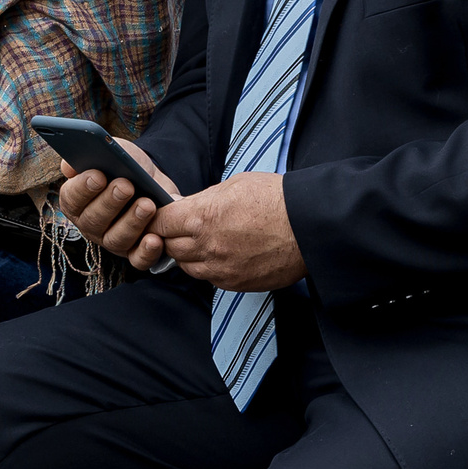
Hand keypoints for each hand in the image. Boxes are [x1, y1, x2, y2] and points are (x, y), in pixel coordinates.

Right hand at [55, 137, 179, 268]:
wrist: (153, 181)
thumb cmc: (126, 167)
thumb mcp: (110, 152)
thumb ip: (90, 153)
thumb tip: (69, 165)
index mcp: (76, 201)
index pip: (71, 199)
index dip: (83, 188)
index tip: (98, 175)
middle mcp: (90, 225)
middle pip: (93, 221)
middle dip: (110, 202)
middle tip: (125, 185)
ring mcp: (112, 241)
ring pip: (116, 239)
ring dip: (132, 222)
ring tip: (147, 204)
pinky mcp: (135, 252)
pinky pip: (138, 259)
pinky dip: (146, 252)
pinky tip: (155, 239)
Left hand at [153, 172, 305, 291]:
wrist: (310, 227)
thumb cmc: (276, 200)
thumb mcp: (234, 185)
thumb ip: (203, 199)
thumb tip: (184, 206)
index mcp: (202, 216)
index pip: (160, 222)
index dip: (157, 219)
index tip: (159, 217)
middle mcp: (206, 245)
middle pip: (169, 246)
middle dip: (171, 236)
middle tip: (181, 228)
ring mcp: (220, 268)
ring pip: (186, 265)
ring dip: (188, 254)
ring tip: (204, 241)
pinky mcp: (235, 283)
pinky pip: (208, 278)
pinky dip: (208, 268)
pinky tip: (221, 254)